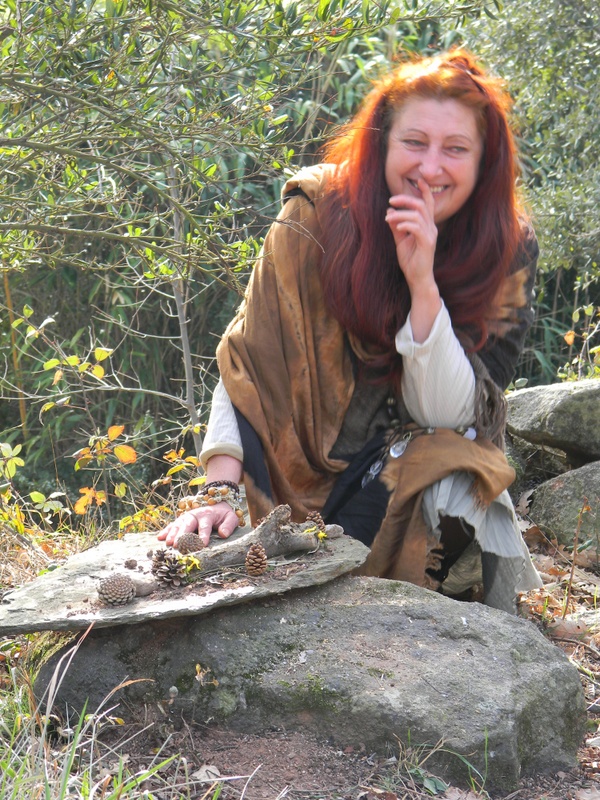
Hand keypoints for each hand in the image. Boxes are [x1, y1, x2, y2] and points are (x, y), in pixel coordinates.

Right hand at [157, 501, 239, 547]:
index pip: (205, 526)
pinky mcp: (182, 519)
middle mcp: (195, 515)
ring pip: (178, 524)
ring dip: (173, 534)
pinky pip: (173, 524)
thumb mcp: (231, 517)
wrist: (217, 502)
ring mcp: (187, 517)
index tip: (202, 544)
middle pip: (188, 525)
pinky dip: (166, 530)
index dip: (204, 535)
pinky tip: (159, 537)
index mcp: (208, 515)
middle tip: (178, 545)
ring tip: (168, 543)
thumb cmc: (224, 514)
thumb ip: (229, 525)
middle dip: (183, 535)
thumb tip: (223, 534)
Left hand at [385, 177, 437, 291]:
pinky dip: (406, 224)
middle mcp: (431, 228)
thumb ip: (396, 227)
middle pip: (421, 205)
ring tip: (388, 217)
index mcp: (427, 226)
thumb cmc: (411, 261)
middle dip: (405, 199)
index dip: (425, 191)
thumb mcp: (401, 241)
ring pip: (417, 215)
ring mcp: (430, 236)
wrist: (417, 279)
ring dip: (400, 214)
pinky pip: (417, 228)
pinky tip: (397, 226)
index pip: (428, 204)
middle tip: (391, 200)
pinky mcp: (427, 244)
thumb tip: (389, 212)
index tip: (419, 180)